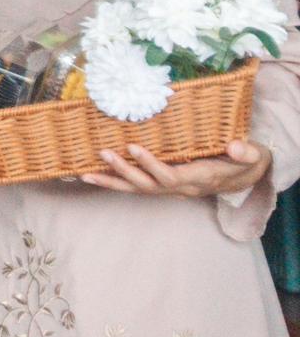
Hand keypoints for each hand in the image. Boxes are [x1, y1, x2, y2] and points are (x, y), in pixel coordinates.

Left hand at [81, 138, 272, 198]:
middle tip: (103, 153)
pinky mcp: (162, 185)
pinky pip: (136, 186)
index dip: (151, 164)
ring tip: (85, 173)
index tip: (134, 147)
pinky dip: (114, 182)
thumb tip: (235, 147)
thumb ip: (245, 152)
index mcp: (199, 179)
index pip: (171, 176)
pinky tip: (92, 175)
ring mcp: (170, 189)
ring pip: (137, 189)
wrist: (244, 177)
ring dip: (112, 181)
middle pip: (148, 185)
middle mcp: (181, 188)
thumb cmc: (245, 162)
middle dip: (124, 171)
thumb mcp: (252, 156)